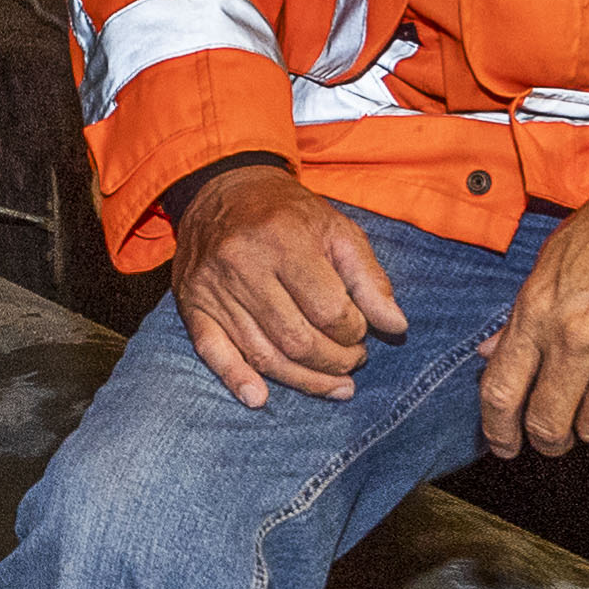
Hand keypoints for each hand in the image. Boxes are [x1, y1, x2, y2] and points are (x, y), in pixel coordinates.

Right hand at [169, 163, 407, 409]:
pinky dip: (236, 379)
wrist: (224, 189)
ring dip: (304, 381)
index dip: (354, 330)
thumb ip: (369, 279)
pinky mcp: (193, 305)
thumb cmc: (289, 214)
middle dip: (335, 361)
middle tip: (353, 361)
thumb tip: (396, 326)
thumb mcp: (338, 230)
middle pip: (296, 339)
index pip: (328, 309)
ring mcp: (214, 289)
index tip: (361, 329)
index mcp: (283, 240)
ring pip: (262, 354)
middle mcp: (243, 264)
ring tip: (336, 385)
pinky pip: (212, 351)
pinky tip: (260, 398)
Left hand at [480, 157, 588, 456]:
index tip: (505, 443)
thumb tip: (492, 355)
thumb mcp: (552, 258)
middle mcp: (576, 339)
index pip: (501, 391)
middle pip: (548, 424)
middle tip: (553, 437)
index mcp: (538, 310)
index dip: (497, 430)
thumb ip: (520, 314)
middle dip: (546, 440)